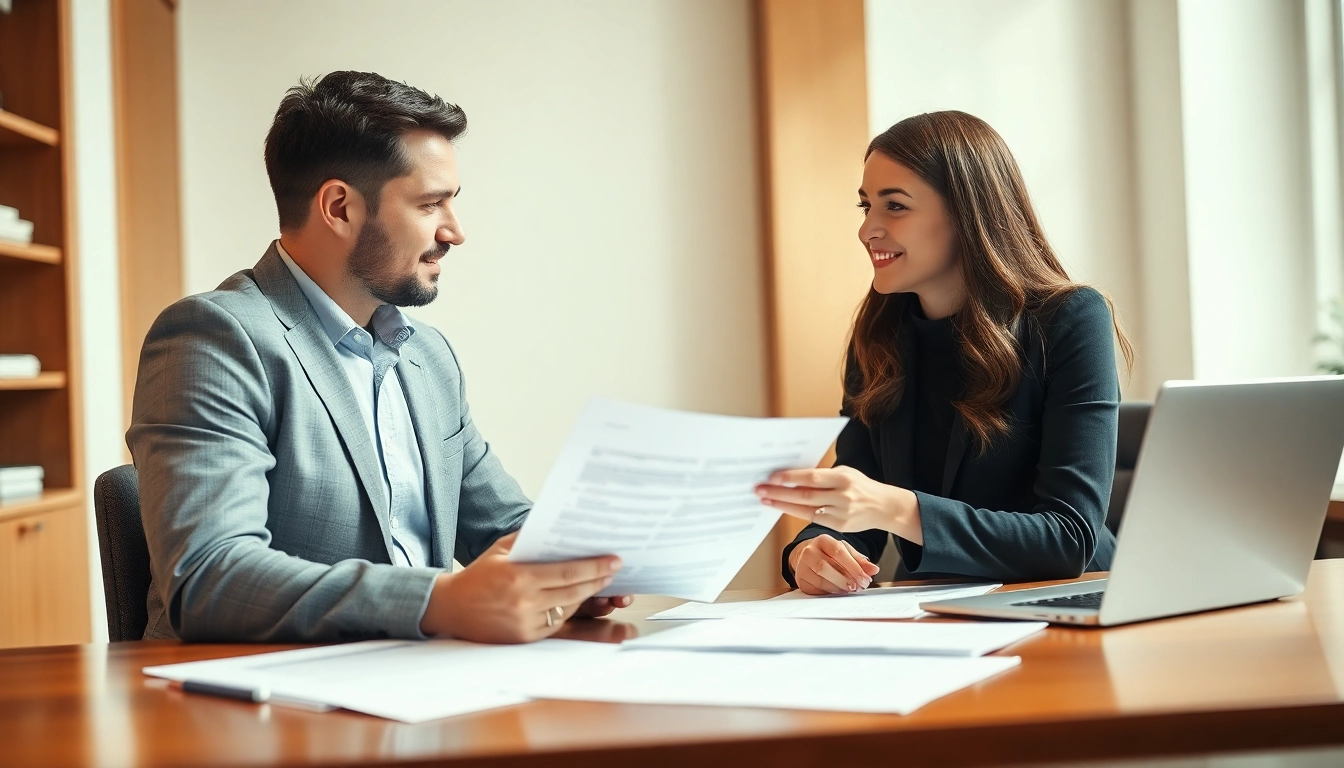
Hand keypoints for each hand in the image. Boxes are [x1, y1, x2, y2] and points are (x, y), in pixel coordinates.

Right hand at [419, 532, 621, 642]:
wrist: (451, 608)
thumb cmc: (478, 575)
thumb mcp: (501, 550)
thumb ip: (530, 539)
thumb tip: (559, 528)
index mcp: (520, 577)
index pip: (569, 572)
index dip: (595, 567)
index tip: (614, 560)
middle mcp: (525, 602)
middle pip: (575, 591)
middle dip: (599, 580)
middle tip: (615, 570)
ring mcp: (526, 622)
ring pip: (568, 608)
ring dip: (588, 596)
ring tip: (602, 583)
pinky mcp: (525, 637)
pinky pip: (556, 623)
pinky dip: (569, 610)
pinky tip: (578, 599)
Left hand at [755, 466, 922, 543]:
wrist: (884, 507)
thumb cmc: (860, 485)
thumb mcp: (846, 473)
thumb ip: (823, 476)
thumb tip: (793, 475)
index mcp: (844, 478)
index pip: (812, 478)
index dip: (791, 478)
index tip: (771, 477)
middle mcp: (842, 497)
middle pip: (805, 496)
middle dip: (779, 493)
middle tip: (760, 489)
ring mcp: (840, 514)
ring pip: (806, 510)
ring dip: (782, 505)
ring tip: (765, 499)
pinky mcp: (839, 527)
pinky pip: (813, 519)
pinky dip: (796, 512)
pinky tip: (782, 507)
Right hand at [788, 534, 880, 594]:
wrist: (807, 556)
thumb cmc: (829, 554)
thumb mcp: (845, 551)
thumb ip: (860, 560)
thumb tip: (873, 569)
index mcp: (823, 540)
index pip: (838, 552)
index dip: (853, 567)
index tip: (865, 579)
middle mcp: (808, 551)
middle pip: (825, 567)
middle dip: (845, 580)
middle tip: (858, 587)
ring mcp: (802, 566)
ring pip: (820, 580)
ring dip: (838, 588)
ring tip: (850, 589)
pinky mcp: (800, 580)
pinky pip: (816, 589)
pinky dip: (830, 592)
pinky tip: (838, 591)